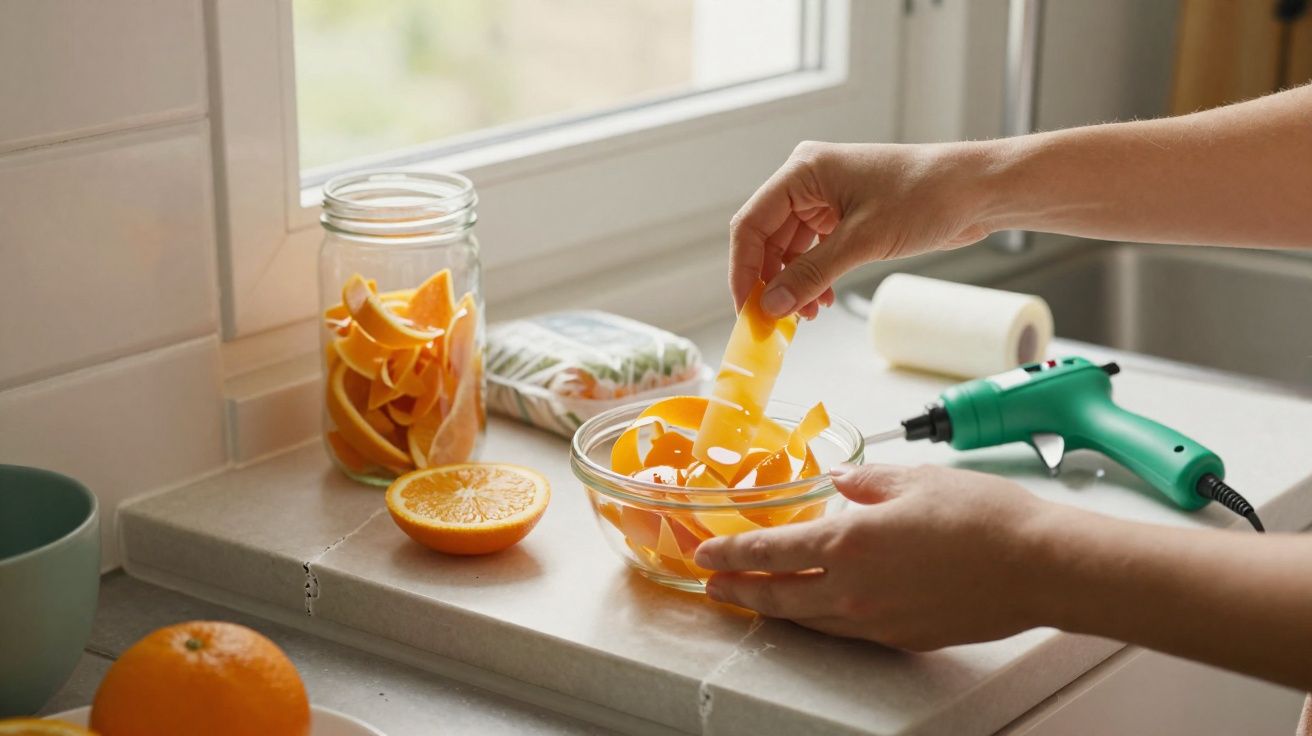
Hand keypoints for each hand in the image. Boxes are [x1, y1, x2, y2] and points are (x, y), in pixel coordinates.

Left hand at [694, 463, 1053, 650]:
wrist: (1038, 568)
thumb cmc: (983, 518)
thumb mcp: (914, 480)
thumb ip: (866, 483)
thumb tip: (841, 484)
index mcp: (849, 543)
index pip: (771, 553)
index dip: (732, 554)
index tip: (706, 556)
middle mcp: (853, 589)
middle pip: (778, 597)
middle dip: (738, 591)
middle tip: (712, 587)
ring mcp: (877, 619)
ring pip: (808, 620)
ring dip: (774, 609)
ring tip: (753, 601)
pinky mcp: (902, 636)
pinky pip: (844, 630)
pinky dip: (817, 620)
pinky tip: (816, 609)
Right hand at [728, 141, 996, 317]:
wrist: (976, 190)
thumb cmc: (927, 195)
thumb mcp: (862, 241)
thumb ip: (811, 274)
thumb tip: (771, 305)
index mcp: (804, 171)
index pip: (752, 223)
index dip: (743, 269)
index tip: (747, 307)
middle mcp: (809, 182)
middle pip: (767, 238)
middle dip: (769, 281)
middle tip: (773, 320)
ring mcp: (826, 199)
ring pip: (789, 249)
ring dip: (792, 284)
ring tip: (804, 314)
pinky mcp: (845, 216)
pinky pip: (812, 251)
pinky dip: (812, 278)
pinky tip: (819, 300)